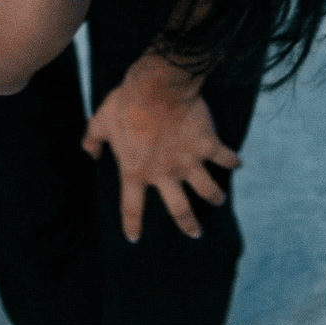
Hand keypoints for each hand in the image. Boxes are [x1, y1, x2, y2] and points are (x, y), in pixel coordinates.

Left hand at [82, 49, 241, 241]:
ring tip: (219, 200)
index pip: (132, 206)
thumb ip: (92, 139)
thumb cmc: (126, 102)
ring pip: (206, 189)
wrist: (158, 85)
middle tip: (195, 233)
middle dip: (188, 224)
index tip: (133, 239)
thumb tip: (88, 151)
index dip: (132, 224)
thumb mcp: (101, 121)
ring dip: (213, 196)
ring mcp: (188, 161)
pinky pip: (223, 157)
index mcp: (136, 171)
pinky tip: (237, 162)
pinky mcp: (206, 144)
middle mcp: (165, 174)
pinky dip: (231, 160)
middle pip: (179, 209)